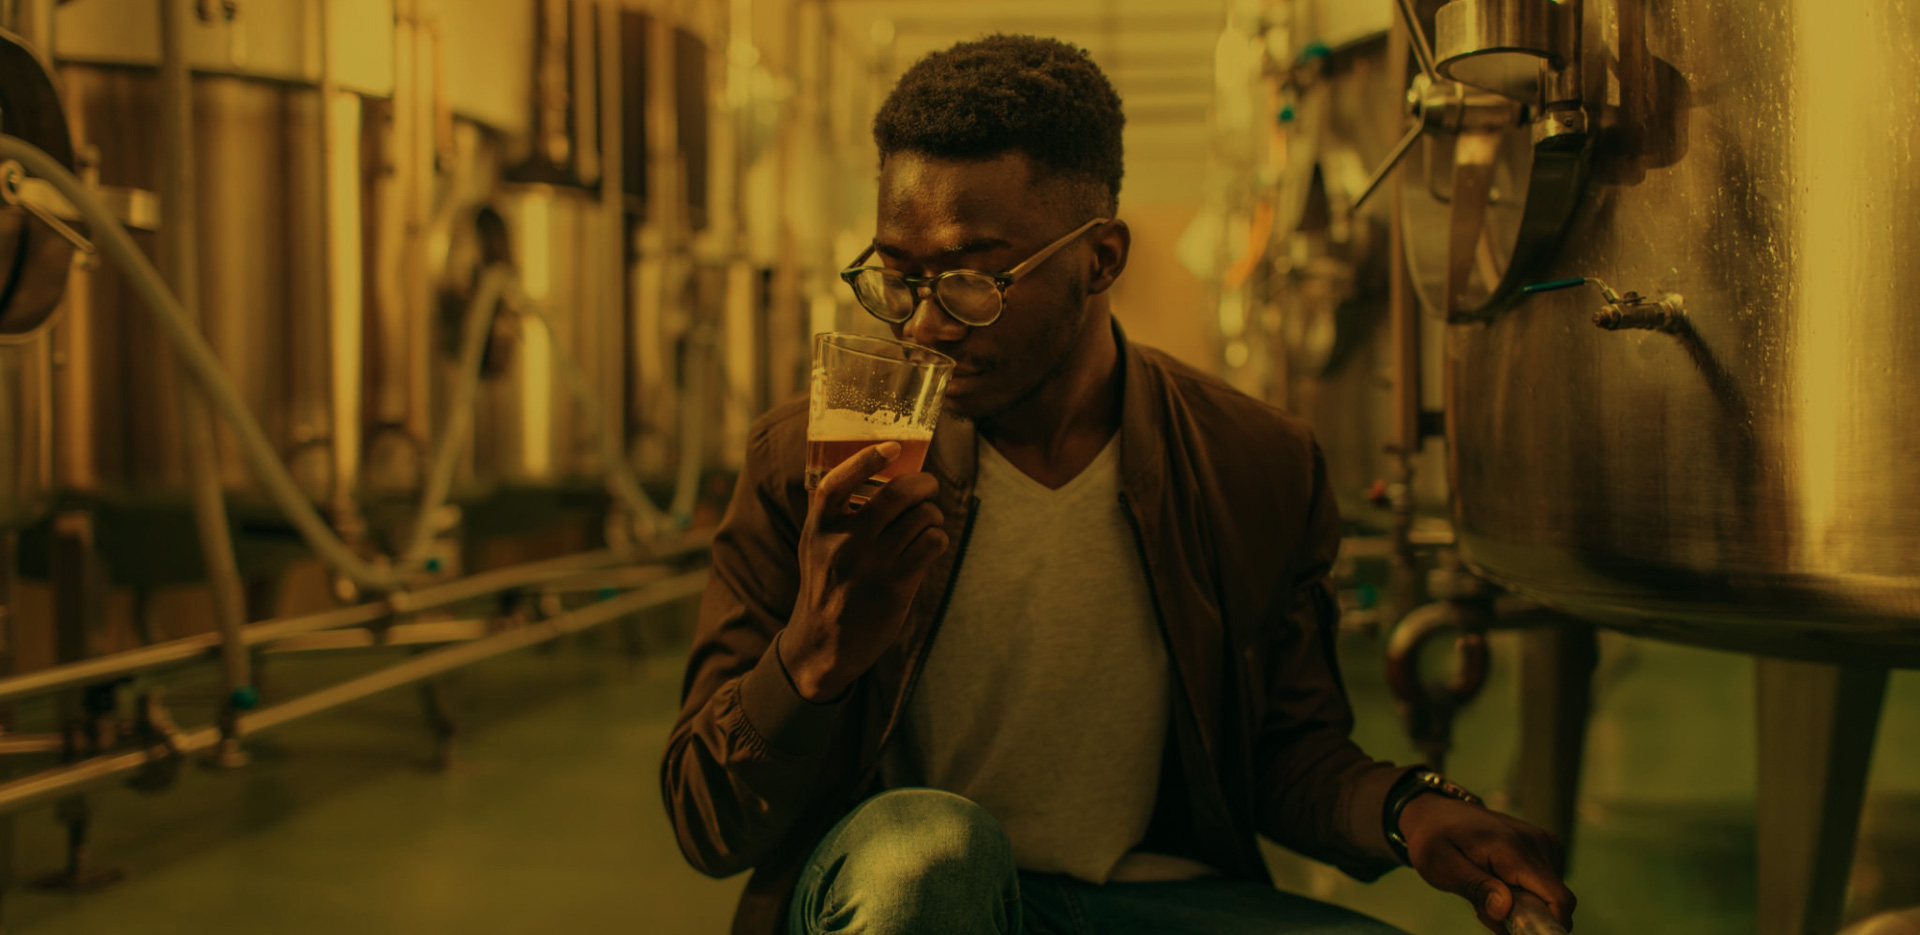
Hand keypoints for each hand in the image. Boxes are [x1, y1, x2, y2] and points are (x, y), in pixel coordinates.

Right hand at [779, 442, 947, 701]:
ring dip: (933, 515)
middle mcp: (843, 543)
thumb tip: (875, 474)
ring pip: (922, 517)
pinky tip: (929, 545)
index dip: (867, 459)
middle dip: (924, 484)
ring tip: (928, 523)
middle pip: (898, 494)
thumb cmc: (824, 586)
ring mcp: (871, 565)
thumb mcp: (814, 545)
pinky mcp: (896, 586)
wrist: (822, 646)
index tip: (893, 447)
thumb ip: (835, 514)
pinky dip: (938, 538)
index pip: (838, 482)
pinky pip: (932, 543)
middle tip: (928, 488)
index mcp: (819, 527)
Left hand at [1400, 795, 1576, 932]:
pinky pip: (1547, 882)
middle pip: (1553, 902)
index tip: (1511, 927)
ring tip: (1486, 889)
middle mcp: (1537, 842)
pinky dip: (1527, 891)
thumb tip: (1505, 909)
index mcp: (1514, 849)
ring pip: (1551, 895)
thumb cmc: (1435, 839)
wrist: (1436, 812)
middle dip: (1525, 915)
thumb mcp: (1442, 866)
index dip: (1545, 923)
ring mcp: (1544, 841)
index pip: (1558, 899)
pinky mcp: (1545, 844)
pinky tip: (1498, 881)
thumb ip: (1475, 887)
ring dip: (1523, 904)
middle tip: (1484, 907)